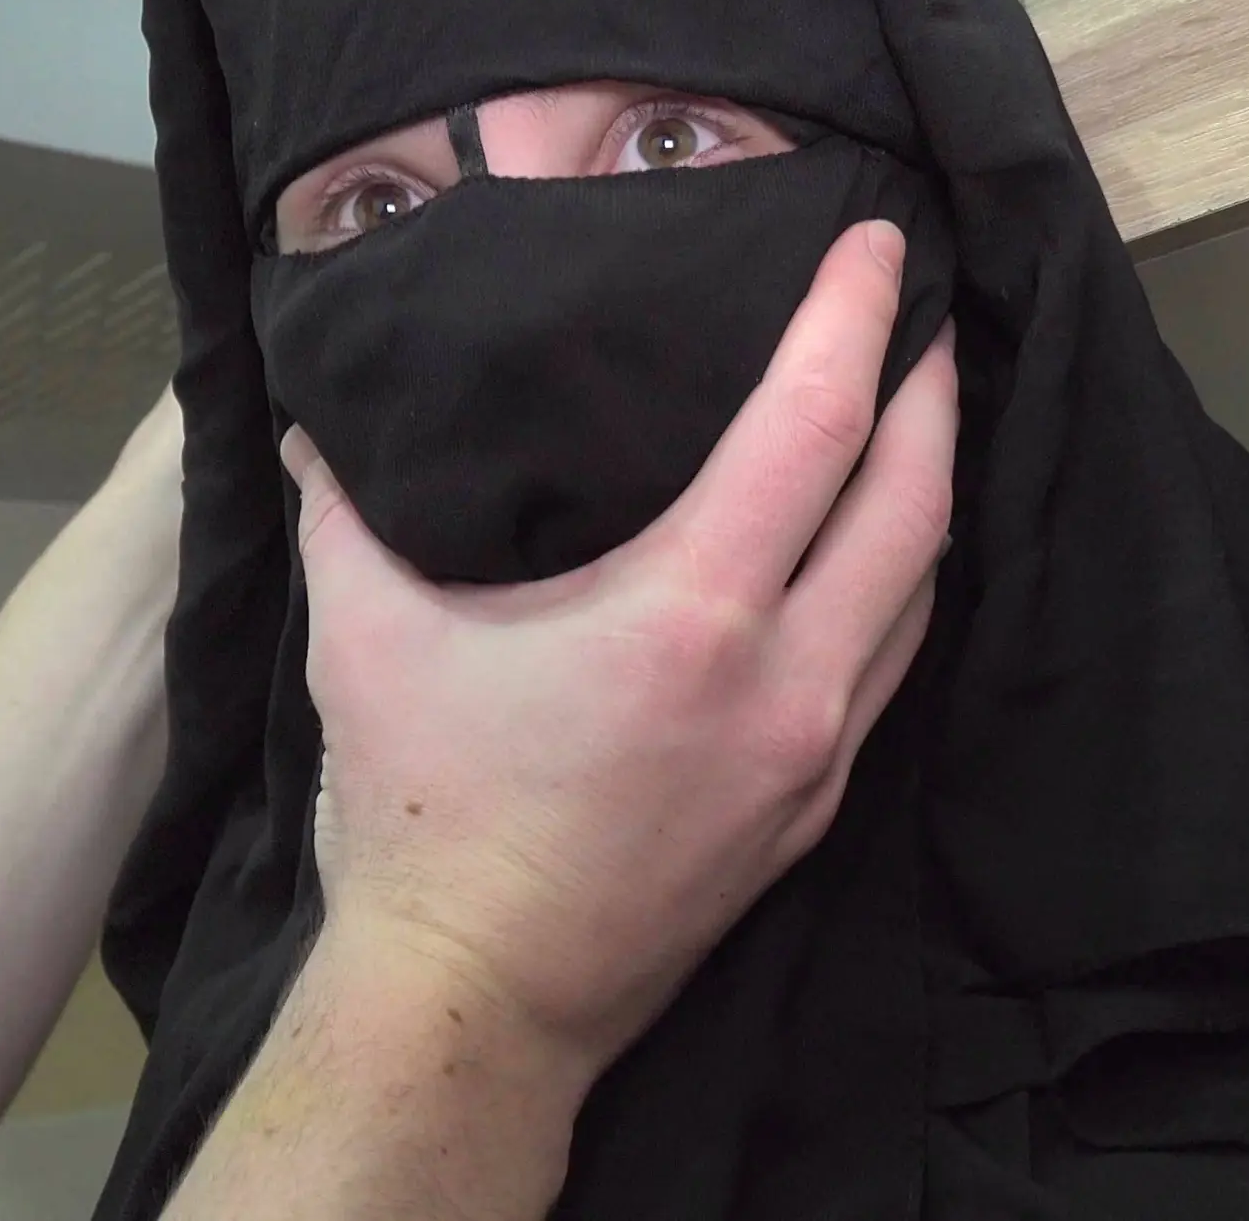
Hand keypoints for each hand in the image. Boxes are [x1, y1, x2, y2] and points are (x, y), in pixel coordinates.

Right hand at [278, 218, 956, 1077]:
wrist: (482, 1004)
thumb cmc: (427, 819)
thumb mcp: (365, 637)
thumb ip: (345, 506)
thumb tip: (317, 417)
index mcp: (696, 616)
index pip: (817, 425)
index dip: (856, 318)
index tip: (879, 244)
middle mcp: (788, 680)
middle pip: (917, 499)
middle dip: (930, 388)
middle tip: (919, 311)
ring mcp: (817, 753)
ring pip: (923, 590)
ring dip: (929, 488)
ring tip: (910, 413)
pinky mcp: (815, 809)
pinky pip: (892, 665)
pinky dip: (900, 584)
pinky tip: (871, 553)